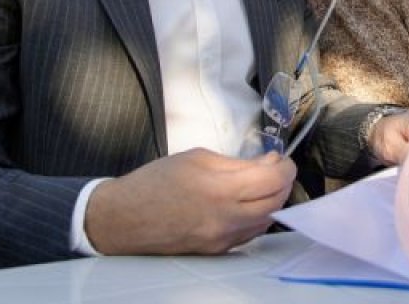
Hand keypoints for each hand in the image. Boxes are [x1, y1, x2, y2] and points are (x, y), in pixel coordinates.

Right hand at [84, 148, 294, 255]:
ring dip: (272, 200)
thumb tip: (267, 164)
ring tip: (260, 184)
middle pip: (276, 202)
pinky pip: (249, 233)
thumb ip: (236, 162)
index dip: (285, 167)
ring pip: (266, 221)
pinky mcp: (216, 250)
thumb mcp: (196, 158)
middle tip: (275, 169)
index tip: (281, 158)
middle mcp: (225, 219)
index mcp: (220, 189)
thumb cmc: (155, 182)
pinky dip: (256, 216)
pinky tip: (246, 203)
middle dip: (283, 182)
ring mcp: (222, 239)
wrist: (123, 219)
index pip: (272, 180)